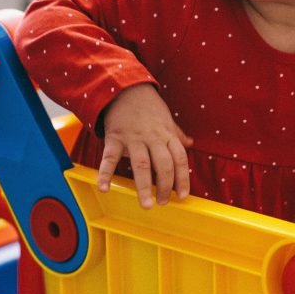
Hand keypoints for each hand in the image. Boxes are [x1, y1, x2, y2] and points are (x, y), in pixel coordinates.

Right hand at [98, 84, 192, 208]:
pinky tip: (104, 188)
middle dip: (166, 185)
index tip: (183, 195)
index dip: (183, 178)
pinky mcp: (114, 137)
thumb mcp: (166, 117)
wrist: (124, 88)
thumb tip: (190, 143)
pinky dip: (105, 174)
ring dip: (144, 186)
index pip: (180, 159)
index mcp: (166, 134)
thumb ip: (176, 133)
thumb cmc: (147, 106)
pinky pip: (109, 158)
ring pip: (141, 164)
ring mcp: (133, 138)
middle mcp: (152, 137)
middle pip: (163, 164)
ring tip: (146, 205)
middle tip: (164, 202)